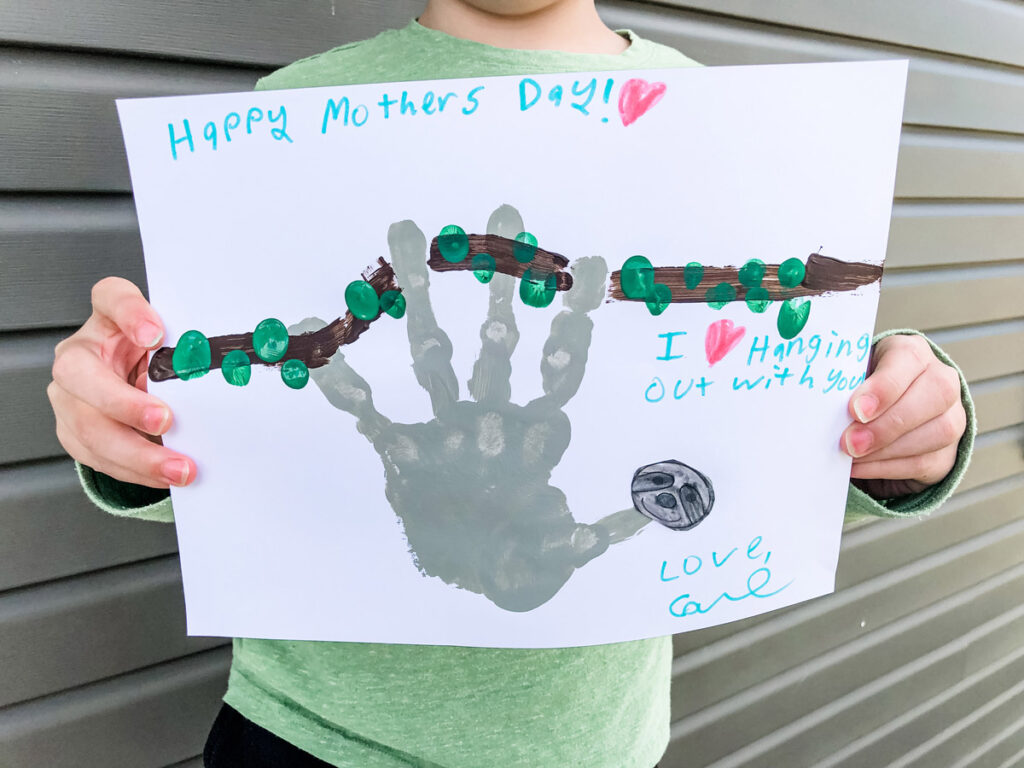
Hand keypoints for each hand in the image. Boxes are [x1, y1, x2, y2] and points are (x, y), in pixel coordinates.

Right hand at [48, 277, 195, 487]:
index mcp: (108, 319)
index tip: (155, 334)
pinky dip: (135, 470)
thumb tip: (228, 372)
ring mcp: (69, 395)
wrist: (134, 386)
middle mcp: (81, 353)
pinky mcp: (73, 430)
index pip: (111, 298)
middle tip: (164, 421)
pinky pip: (98, 457)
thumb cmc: (160, 361)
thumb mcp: (174, 348)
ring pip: (88, 427)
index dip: (130, 313)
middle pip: (80, 373)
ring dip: (137, 454)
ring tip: (178, 468)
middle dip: (123, 403)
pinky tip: (164, 476)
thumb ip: (186, 352)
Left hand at [842, 334, 966, 498]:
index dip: (884, 387)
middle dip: (887, 425)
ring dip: (887, 450)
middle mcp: (941, 379)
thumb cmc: (863, 387)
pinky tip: (861, 468)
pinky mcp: (948, 450)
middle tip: (849, 442)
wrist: (888, 408)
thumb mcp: (853, 376)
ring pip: (937, 432)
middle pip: (934, 396)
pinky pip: (925, 461)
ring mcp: (953, 415)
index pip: (909, 359)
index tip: (855, 410)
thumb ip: (844, 385)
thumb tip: (819, 407)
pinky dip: (888, 467)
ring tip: (852, 457)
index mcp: (912, 353)